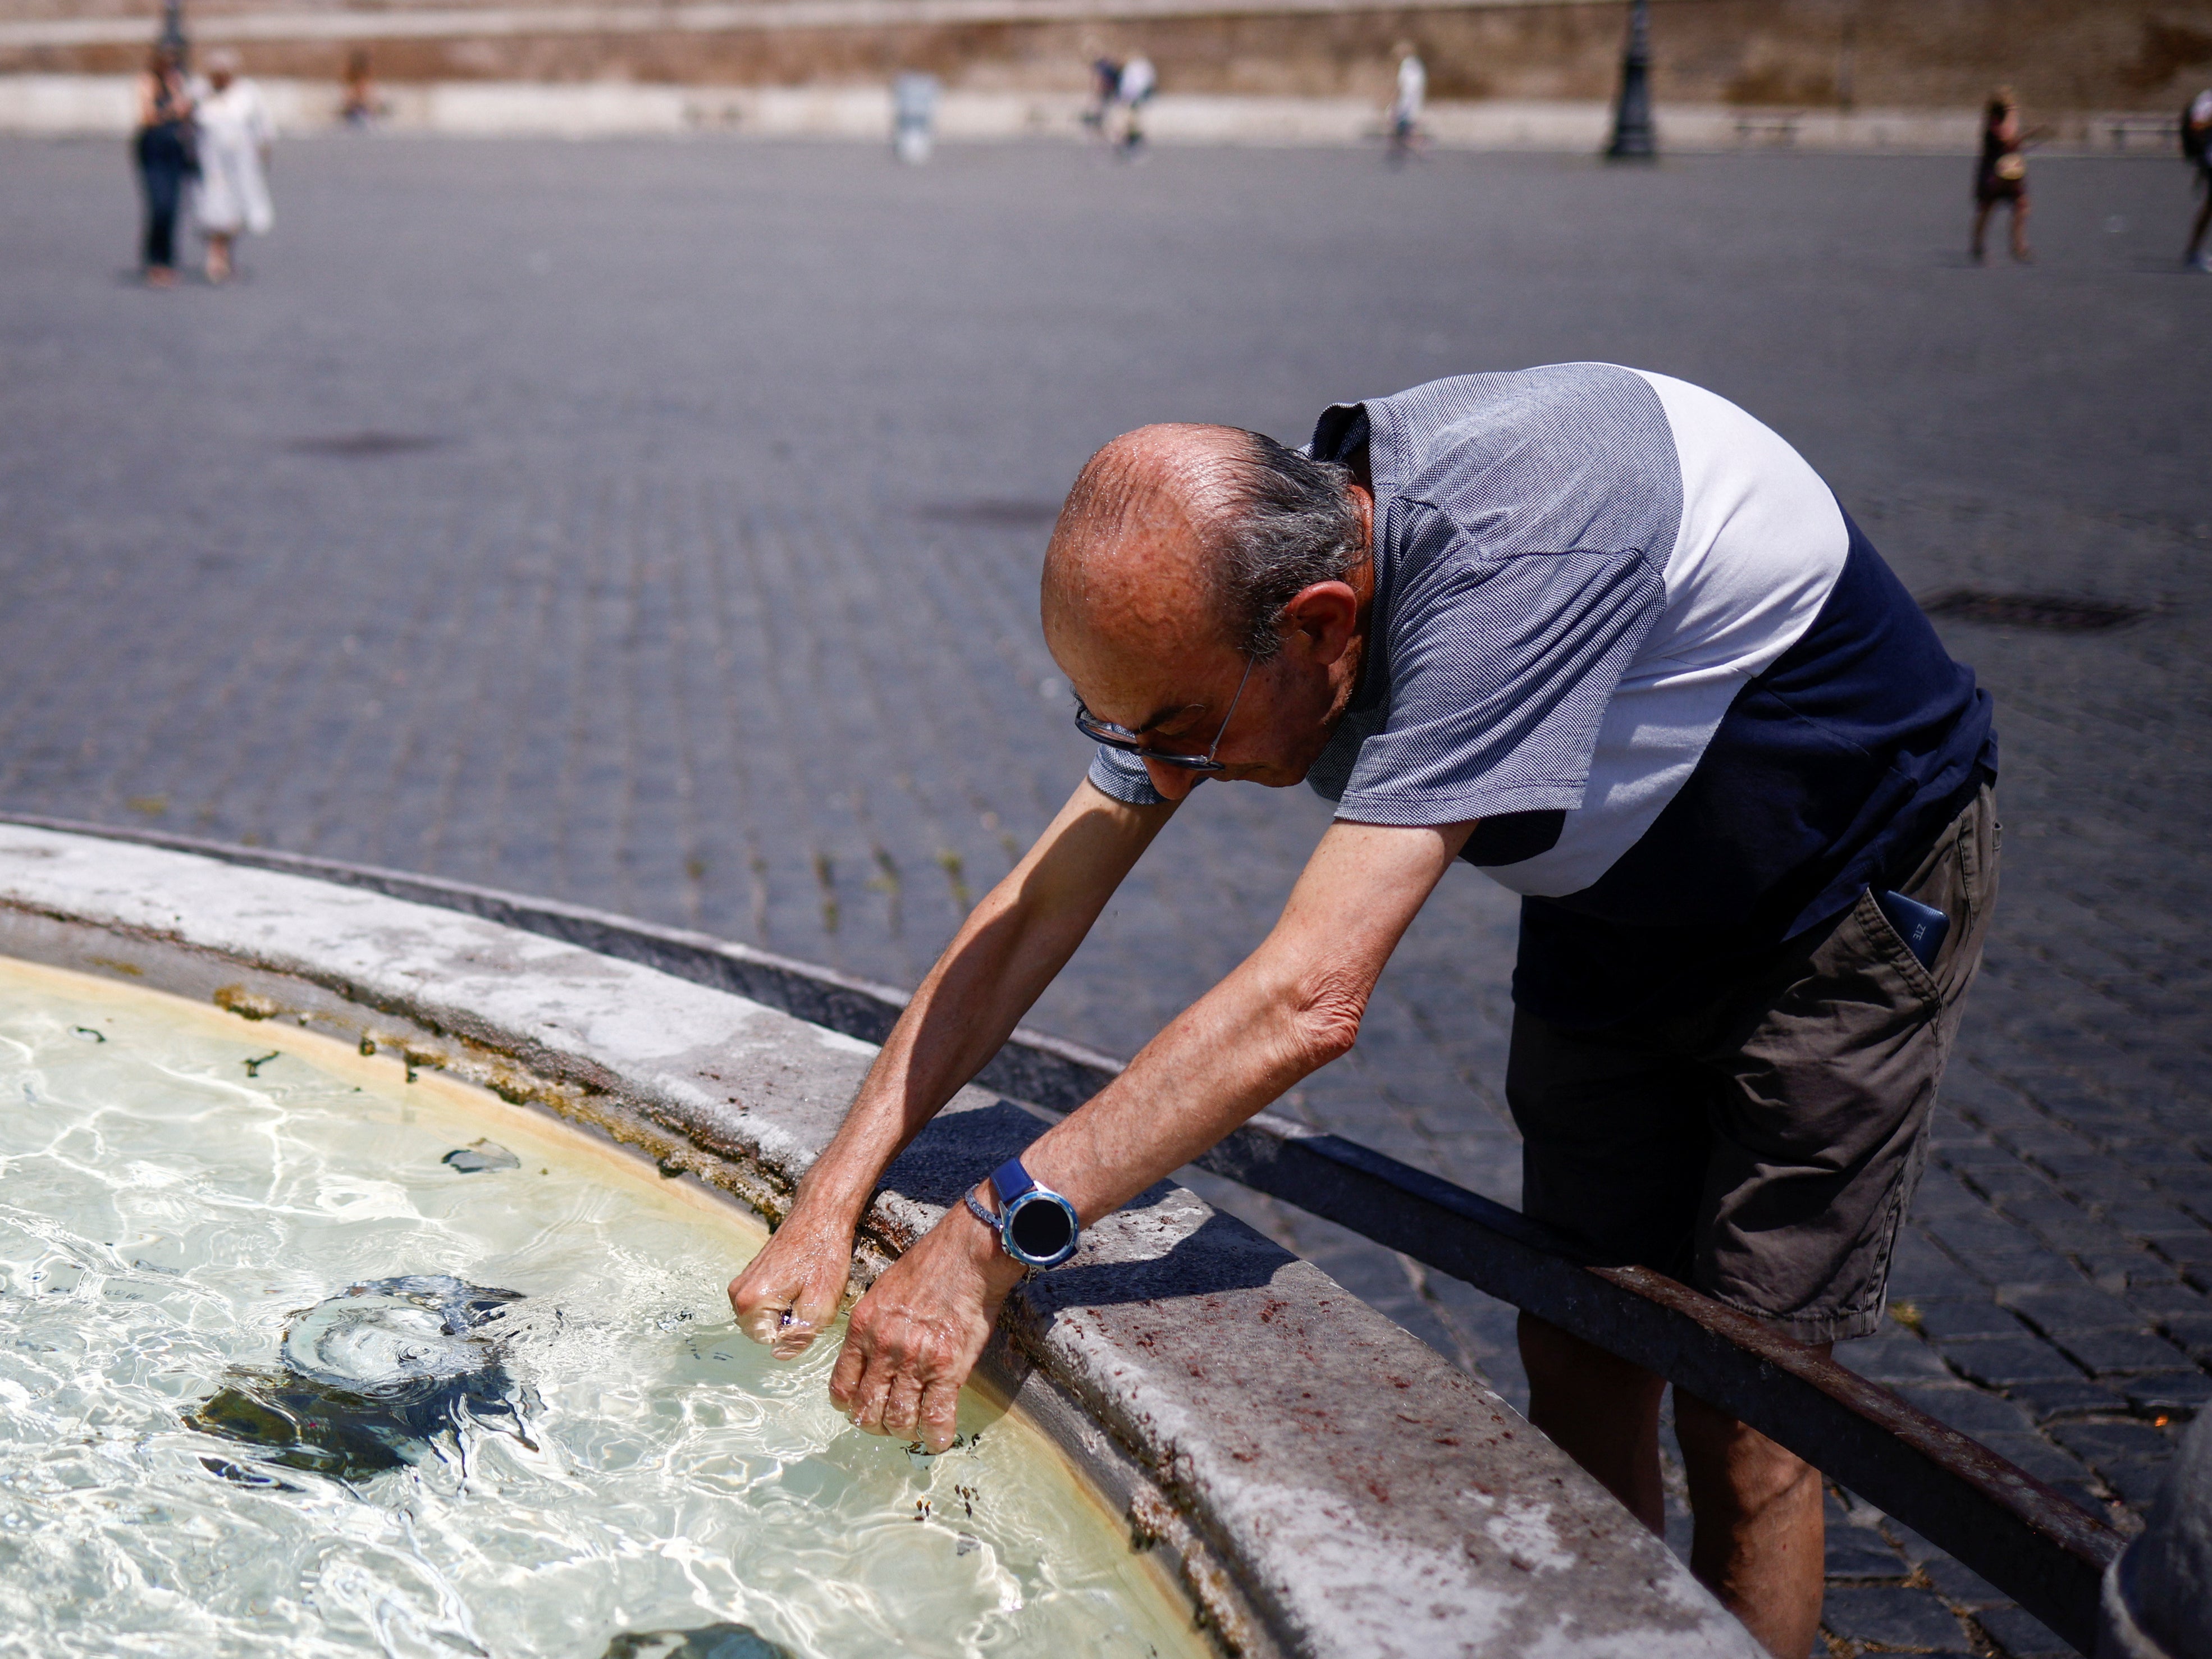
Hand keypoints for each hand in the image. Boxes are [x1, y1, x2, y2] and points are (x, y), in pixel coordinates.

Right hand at [728, 1202, 860, 1359]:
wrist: (819, 1214)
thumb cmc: (823, 1255)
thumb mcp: (821, 1304)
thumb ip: (799, 1336)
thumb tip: (781, 1355)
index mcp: (751, 1303)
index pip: (771, 1342)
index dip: (796, 1331)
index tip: (809, 1306)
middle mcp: (737, 1294)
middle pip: (765, 1330)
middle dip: (789, 1321)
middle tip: (809, 1295)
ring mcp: (742, 1282)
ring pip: (766, 1316)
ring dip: (787, 1309)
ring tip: (806, 1285)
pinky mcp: (750, 1274)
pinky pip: (766, 1301)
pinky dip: (784, 1296)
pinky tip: (801, 1279)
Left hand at [829, 1205, 1023, 1452]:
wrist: (968, 1253)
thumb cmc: (930, 1265)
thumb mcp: (884, 1291)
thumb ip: (874, 1326)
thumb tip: (872, 1355)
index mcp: (862, 1328)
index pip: (841, 1387)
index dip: (849, 1406)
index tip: (859, 1408)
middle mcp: (883, 1348)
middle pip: (866, 1410)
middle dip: (875, 1424)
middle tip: (888, 1422)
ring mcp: (915, 1361)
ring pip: (897, 1419)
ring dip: (904, 1430)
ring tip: (913, 1427)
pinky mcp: (948, 1369)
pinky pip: (935, 1417)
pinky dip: (935, 1436)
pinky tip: (937, 1439)